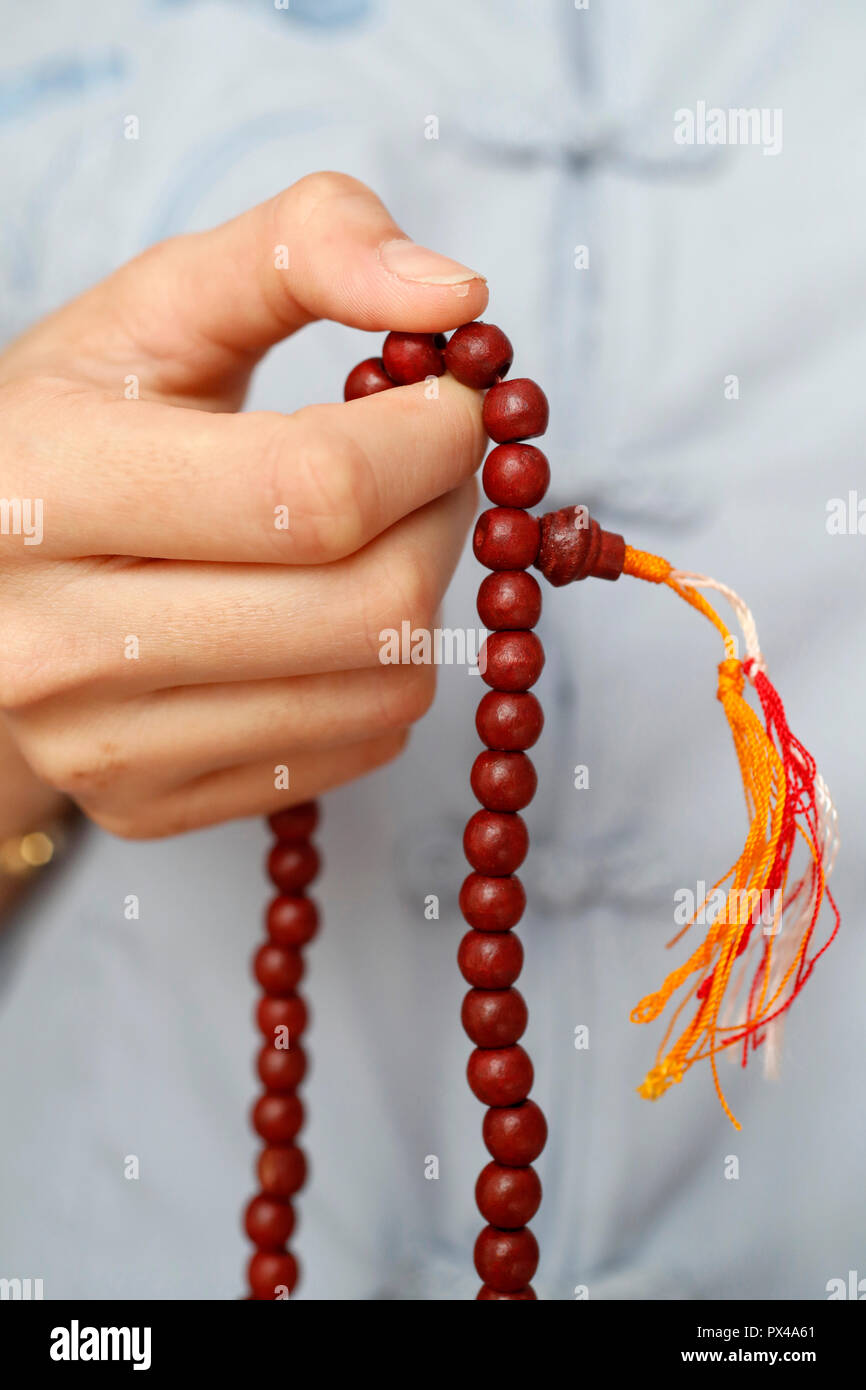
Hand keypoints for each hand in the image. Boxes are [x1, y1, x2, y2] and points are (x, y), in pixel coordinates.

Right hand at [0, 173, 487, 837]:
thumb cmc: (86, 423)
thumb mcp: (162, 305)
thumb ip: (305, 246)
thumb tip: (456, 295)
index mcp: (44, 487)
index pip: (315, 492)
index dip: (432, 440)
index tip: (451, 404)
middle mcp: (53, 643)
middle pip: (367, 609)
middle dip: (443, 520)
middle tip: (431, 471)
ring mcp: (97, 745)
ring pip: (381, 691)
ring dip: (424, 598)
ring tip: (374, 538)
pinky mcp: (144, 805)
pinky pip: (356, 750)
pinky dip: (382, 676)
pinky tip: (328, 619)